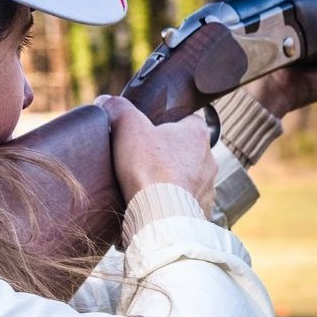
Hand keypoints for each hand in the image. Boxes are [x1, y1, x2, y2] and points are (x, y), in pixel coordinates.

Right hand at [94, 95, 216, 205]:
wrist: (161, 215)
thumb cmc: (149, 169)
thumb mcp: (128, 127)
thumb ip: (119, 109)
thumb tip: (106, 101)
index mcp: (198, 134)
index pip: (188, 119)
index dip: (167, 122)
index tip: (149, 130)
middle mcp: (209, 159)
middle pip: (187, 149)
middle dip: (168, 153)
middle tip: (144, 158)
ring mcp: (208, 187)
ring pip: (190, 176)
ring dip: (173, 178)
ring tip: (148, 183)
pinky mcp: (202, 210)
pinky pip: (188, 201)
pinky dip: (174, 201)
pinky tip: (156, 203)